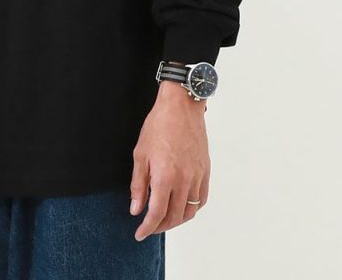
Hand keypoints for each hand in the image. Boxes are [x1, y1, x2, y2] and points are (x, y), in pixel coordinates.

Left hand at [129, 80, 209, 240]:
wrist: (181, 107)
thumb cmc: (158, 126)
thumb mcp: (140, 154)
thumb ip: (138, 184)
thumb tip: (136, 208)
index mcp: (165, 177)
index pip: (157, 214)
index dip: (147, 227)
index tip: (139, 233)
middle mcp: (184, 181)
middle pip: (174, 217)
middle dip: (160, 226)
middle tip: (149, 227)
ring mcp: (197, 177)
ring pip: (189, 211)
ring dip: (176, 221)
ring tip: (164, 220)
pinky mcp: (205, 172)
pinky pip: (201, 200)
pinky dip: (191, 209)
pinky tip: (182, 207)